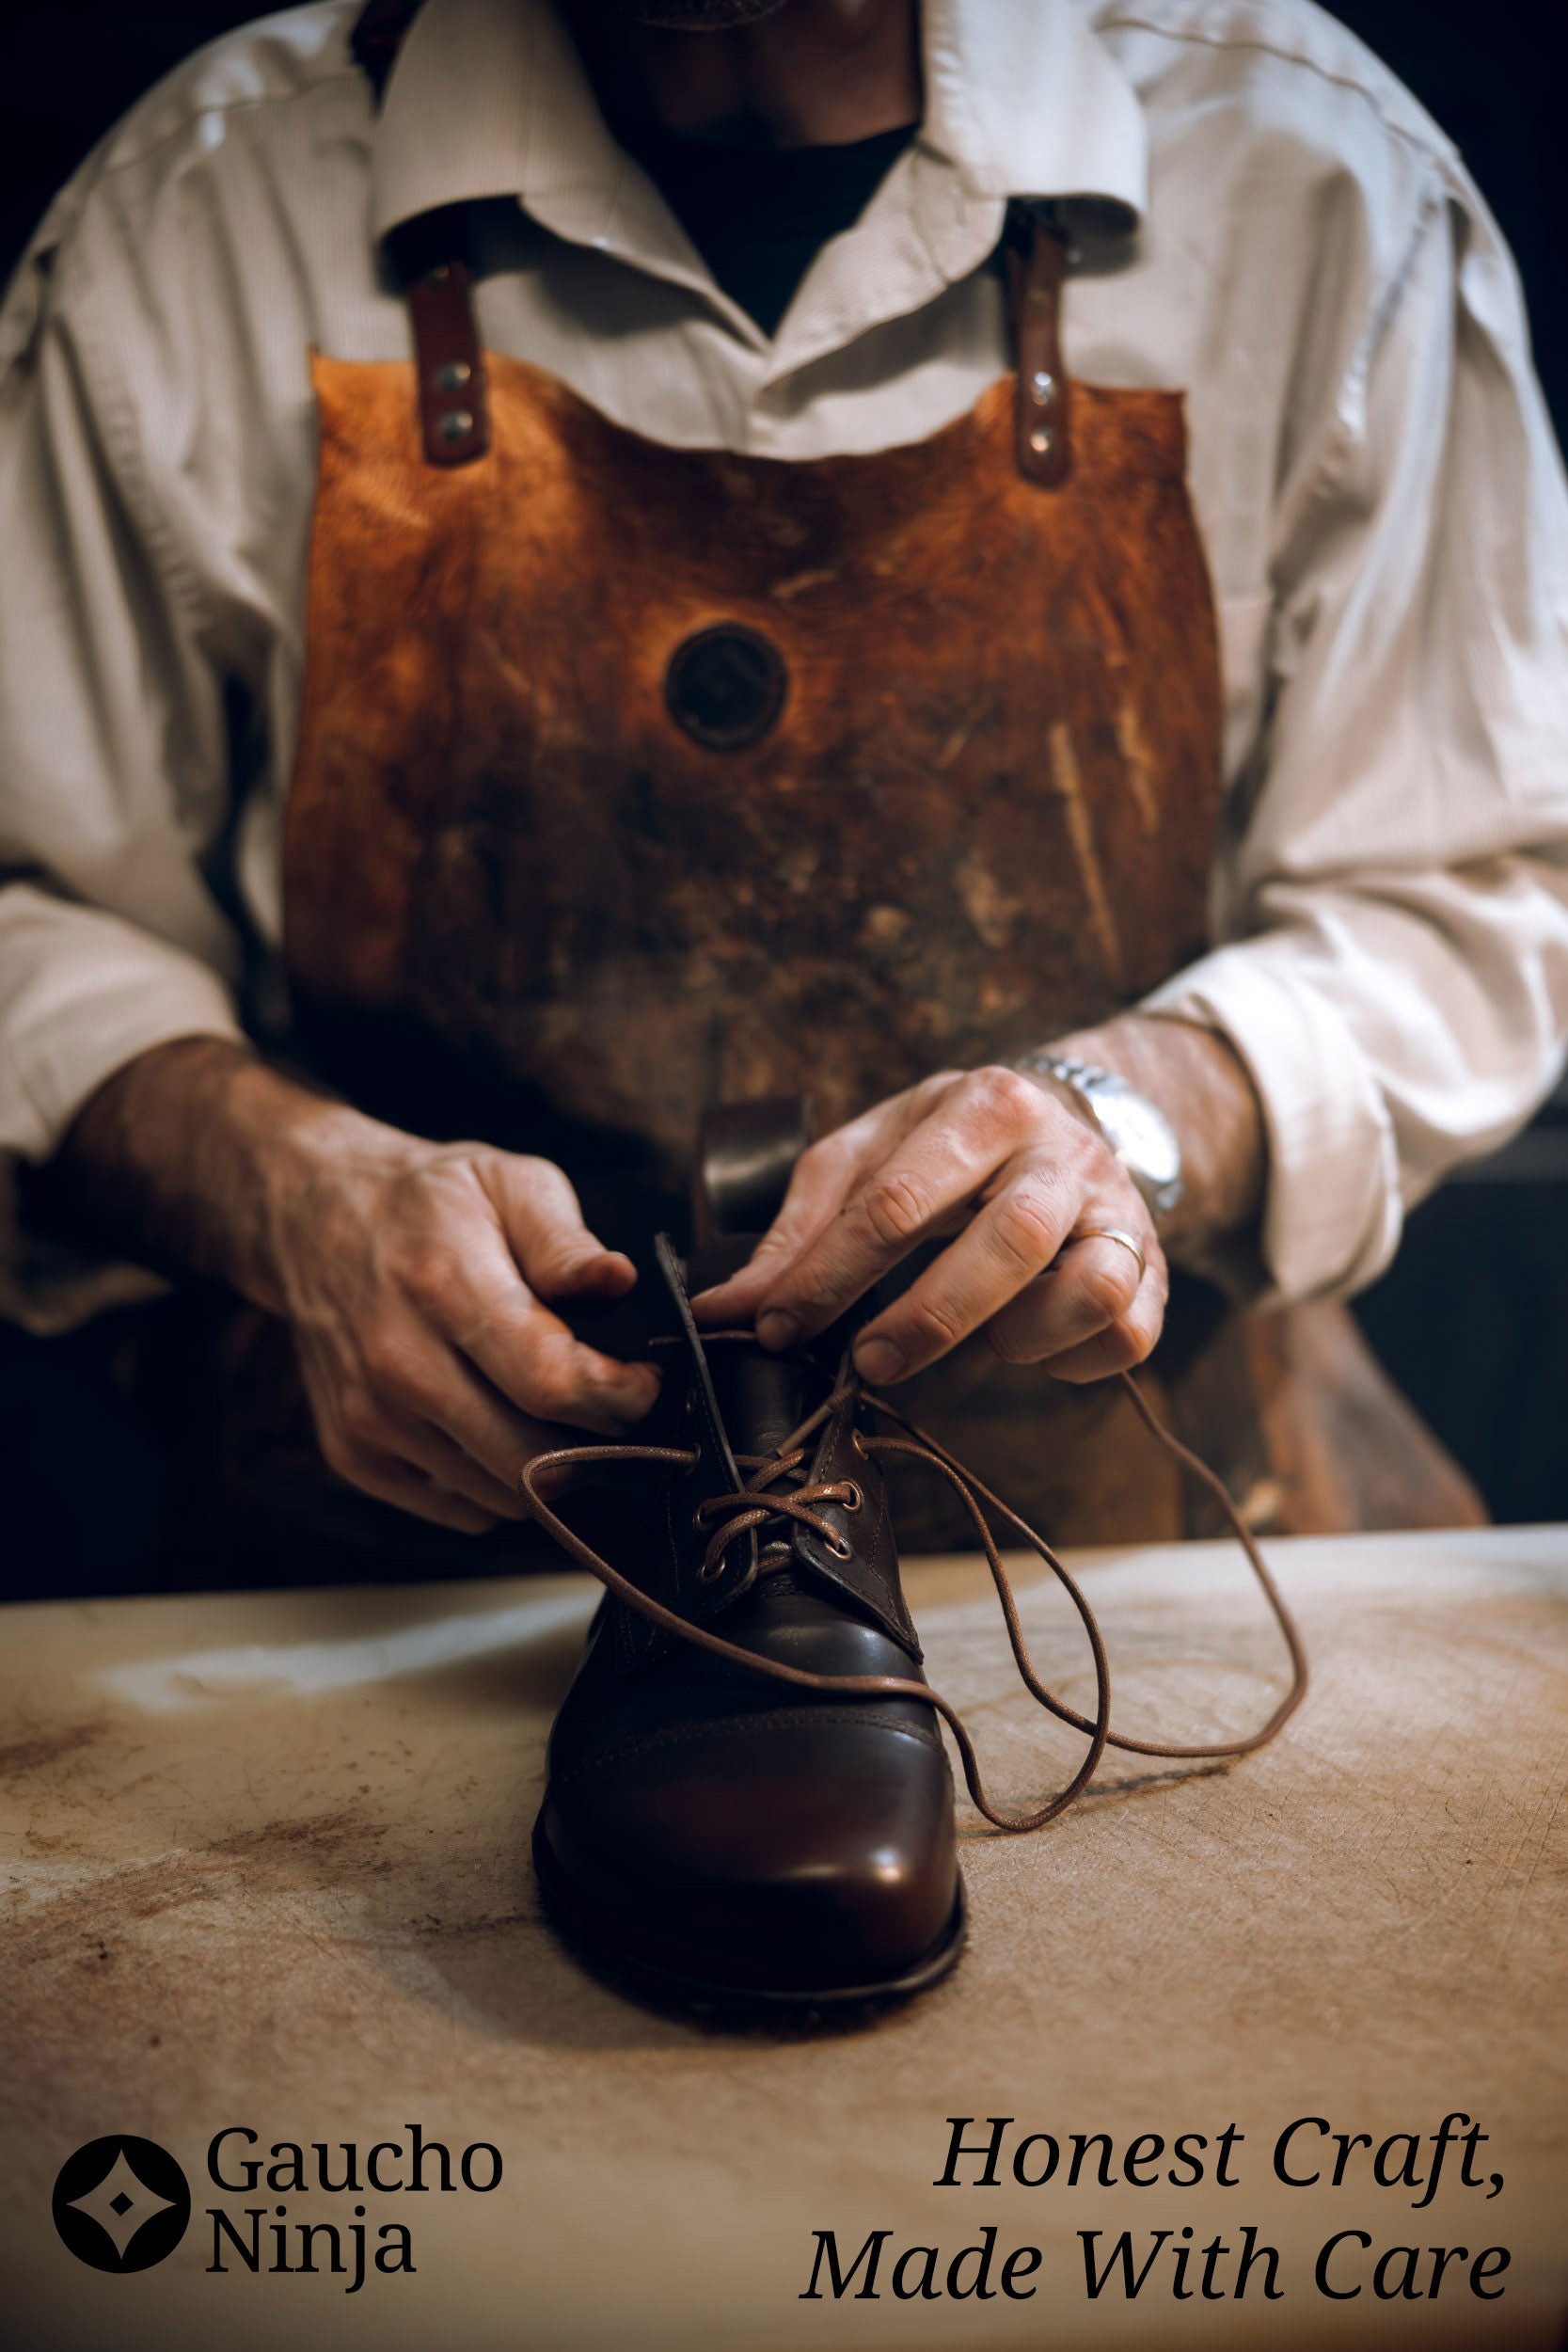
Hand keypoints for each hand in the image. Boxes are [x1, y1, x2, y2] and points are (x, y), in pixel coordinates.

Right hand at [46, 1040, 660, 1534]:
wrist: (311, 1218)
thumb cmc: (428, 1202)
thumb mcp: (508, 1182)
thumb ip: (566, 1241)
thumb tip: (617, 1280)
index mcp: (443, 1285)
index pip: (548, 1380)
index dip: (618, 1397)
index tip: (647, 1384)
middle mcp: (397, 1361)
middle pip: (530, 1457)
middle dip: (597, 1444)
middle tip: (619, 1411)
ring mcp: (368, 1416)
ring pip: (501, 1493)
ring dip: (552, 1470)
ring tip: (561, 1413)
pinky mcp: (352, 1454)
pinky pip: (461, 1508)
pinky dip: (499, 1484)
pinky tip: (502, 1427)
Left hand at [691, 1066, 1165, 1385]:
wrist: (1067, 1118)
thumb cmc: (944, 1147)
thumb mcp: (867, 1157)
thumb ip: (799, 1231)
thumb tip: (728, 1309)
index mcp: (983, 1105)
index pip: (897, 1200)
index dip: (827, 1277)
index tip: (775, 1329)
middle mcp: (1062, 1150)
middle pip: (1011, 1239)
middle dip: (929, 1317)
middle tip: (869, 1364)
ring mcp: (1119, 1207)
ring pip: (1094, 1286)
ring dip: (1024, 1334)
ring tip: (984, 1340)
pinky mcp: (1153, 1263)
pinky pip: (1130, 1331)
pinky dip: (1075, 1358)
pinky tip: (1033, 1344)